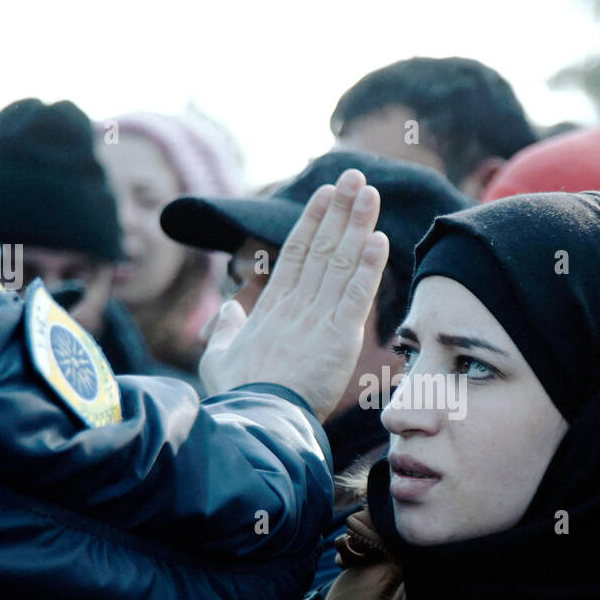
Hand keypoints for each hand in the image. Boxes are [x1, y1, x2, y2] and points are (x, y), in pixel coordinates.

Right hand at [199, 169, 388, 421]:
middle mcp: (295, 305)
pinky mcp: (339, 339)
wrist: (257, 422)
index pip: (295, 254)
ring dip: (357, 225)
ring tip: (370, 192)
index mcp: (271, 308)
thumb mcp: (220, 358)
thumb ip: (226, 330)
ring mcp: (318, 319)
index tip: (326, 195)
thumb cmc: (238, 397)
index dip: (313, 221)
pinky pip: (357, 296)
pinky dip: (368, 267)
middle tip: (355, 177)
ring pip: (341, 263)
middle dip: (340, 210)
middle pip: (322, 248)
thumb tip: (229, 310)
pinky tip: (379, 240)